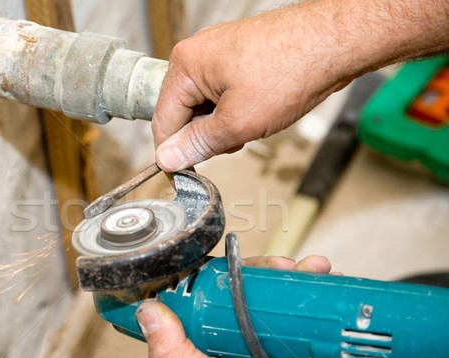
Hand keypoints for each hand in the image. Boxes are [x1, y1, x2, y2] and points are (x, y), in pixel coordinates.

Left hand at [136, 255, 448, 357]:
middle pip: (244, 277)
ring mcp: (276, 318)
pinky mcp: (305, 316)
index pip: (205, 291)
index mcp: (217, 334)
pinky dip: (315, 274)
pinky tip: (321, 273)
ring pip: (276, 277)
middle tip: (276, 266)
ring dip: (290, 266)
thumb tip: (148, 312)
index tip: (225, 261)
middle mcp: (245, 322)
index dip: (212, 271)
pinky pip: (307, 285)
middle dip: (261, 265)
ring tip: (303, 270)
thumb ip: (174, 356)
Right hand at [151, 0, 448, 171]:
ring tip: (253, 121)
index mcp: (186, 65)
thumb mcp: (237, 123)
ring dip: (223, 125)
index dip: (175, 153)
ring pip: (205, 106)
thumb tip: (168, 159)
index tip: (187, 175)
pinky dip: (236, 110)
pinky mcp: (238, 56)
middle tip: (235, 142)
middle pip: (183, 113)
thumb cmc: (291, 69)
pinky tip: (258, 111)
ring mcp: (218, 53)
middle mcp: (197, 54)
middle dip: (206, 136)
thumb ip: (198, 144)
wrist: (335, 41)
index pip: (162, 121)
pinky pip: (223, 94)